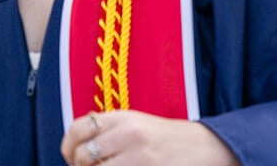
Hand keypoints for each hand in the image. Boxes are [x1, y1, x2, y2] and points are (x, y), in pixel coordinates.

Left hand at [61, 110, 236, 165]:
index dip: (68, 148)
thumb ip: (110, 132)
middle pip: (82, 156)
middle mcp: (128, 133)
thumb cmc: (171, 140)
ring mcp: (137, 155)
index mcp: (125, 117)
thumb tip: (77, 150)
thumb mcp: (139, 125)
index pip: (78, 129)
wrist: (208, 147)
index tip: (72, 159)